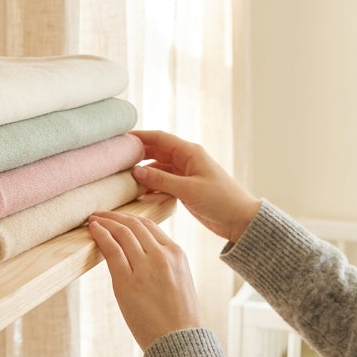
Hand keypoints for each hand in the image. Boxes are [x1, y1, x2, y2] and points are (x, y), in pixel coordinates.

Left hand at [87, 210, 201, 350]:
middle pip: (134, 224)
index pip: (150, 225)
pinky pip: (111, 250)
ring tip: (92, 219)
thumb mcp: (179, 282)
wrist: (179, 342)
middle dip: (114, 216)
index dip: (130, 218)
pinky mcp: (127, 282)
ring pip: (122, 233)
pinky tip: (93, 230)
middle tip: (99, 214)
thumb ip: (165, 264)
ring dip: (104, 222)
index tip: (117, 218)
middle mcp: (162, 255)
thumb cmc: (179, 318)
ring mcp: (145, 267)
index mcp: (177, 254)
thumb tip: (143, 256)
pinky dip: (100, 235)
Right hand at [129, 130, 260, 242]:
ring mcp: (186, 175)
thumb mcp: (188, 189)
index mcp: (190, 153)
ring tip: (123, 178)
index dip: (140, 137)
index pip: (160, 138)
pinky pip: (164, 183)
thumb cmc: (221, 200)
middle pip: (156, 151)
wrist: (240, 220)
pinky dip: (152, 186)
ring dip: (144, 172)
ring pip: (158, 168)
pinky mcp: (186, 189)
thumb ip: (161, 179)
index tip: (120, 139)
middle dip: (137, 154)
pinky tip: (139, 193)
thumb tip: (136, 170)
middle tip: (116, 159)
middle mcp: (187, 160)